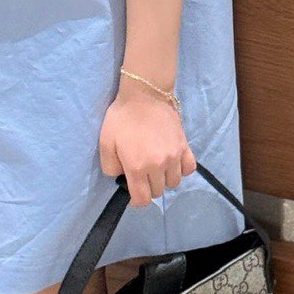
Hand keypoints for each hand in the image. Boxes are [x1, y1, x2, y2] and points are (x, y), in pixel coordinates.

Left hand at [99, 74, 196, 207]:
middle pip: (157, 191)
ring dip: (164, 179)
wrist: (144, 94)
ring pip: (173, 182)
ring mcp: (174, 156)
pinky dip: (181, 169)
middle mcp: (158, 165)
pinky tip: (172, 162)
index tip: (133, 191)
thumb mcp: (105, 143)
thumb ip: (110, 167)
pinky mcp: (184, 146)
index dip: (136, 199)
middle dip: (147, 186)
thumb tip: (121, 177)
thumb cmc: (122, 117)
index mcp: (137, 167)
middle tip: (141, 173)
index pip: (142, 199)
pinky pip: (188, 168)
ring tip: (156, 167)